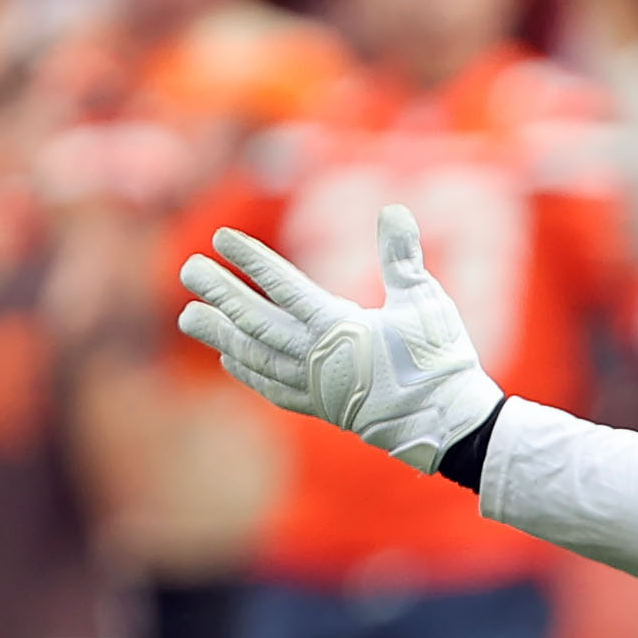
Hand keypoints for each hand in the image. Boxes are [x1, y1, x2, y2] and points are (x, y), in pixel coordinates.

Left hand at [176, 203, 500, 470]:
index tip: (221, 239)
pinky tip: (229, 356)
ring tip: (189, 316)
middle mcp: (318, 358)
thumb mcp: (427, 302)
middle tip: (188, 270)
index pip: (283, 286)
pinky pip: (272, 387)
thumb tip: (394, 210)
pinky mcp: (321, 407)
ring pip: (255, 356)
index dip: (250, 260)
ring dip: (219, 334)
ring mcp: (316, 386)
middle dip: (219, 293)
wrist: (449, 426)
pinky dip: (246, 370)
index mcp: (341, 327)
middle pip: (255, 320)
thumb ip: (403, 257)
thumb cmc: (441, 360)